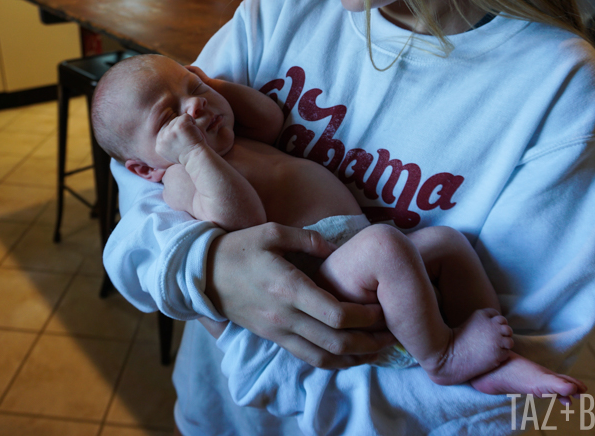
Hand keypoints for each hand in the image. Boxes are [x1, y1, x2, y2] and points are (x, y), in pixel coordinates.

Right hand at [156, 113, 206, 164]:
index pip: (166, 131)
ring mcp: (170, 130)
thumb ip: (167, 142)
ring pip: (178, 119)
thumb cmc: (188, 156)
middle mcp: (162, 137)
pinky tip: (194, 132)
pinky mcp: (180, 125)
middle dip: (181, 129)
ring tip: (191, 137)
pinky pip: (186, 116)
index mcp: (159, 145)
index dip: (177, 134)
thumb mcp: (172, 152)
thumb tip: (167, 131)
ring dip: (187, 126)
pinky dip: (192, 121)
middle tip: (187, 141)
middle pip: (171, 124)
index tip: (183, 143)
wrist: (197, 159)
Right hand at [205, 223, 395, 368]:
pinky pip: (308, 358)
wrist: (202, 274)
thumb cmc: (239, 248)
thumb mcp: (272, 232)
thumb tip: (338, 250)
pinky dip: (333, 362)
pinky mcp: (273, 338)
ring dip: (355, 357)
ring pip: (323, 357)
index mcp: (288, 287)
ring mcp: (277, 331)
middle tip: (392, 334)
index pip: (335, 314)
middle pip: (336, 341)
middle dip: (369, 341)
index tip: (384, 310)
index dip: (365, 317)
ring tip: (378, 349)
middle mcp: (284, 316)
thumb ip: (308, 239)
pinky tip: (351, 355)